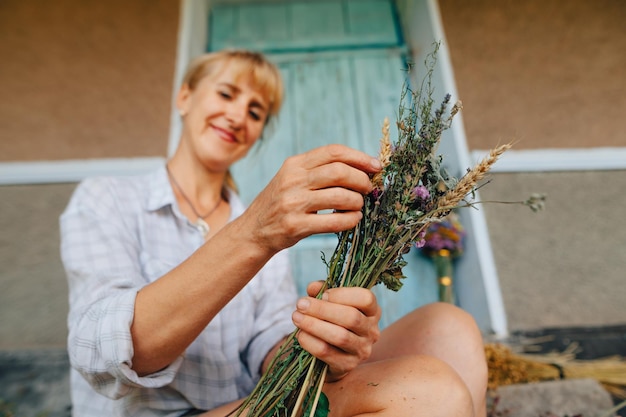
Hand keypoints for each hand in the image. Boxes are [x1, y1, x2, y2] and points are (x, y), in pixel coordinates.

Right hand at [244, 144, 380, 252]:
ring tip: (359, 206)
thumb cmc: (282, 203)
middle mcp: (292, 180)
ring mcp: (293, 203)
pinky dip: (350, 220)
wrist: (253, 231)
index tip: (376, 166)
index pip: (333, 152)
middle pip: (339, 172)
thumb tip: (362, 167)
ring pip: (340, 196)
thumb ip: (319, 171)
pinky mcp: (296, 226)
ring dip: (357, 201)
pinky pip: (333, 222)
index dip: (359, 157)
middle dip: (361, 179)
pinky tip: (354, 219)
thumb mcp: (292, 179)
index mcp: (294, 164)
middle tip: (369, 189)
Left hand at [292, 281, 381, 381]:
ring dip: (313, 325)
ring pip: (340, 336)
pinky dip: (310, 342)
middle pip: (351, 317)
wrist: (333, 355)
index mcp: (372, 311)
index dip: (343, 294)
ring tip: (296, 317)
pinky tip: (300, 334)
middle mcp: (372, 331)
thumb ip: (323, 291)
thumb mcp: (331, 303)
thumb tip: (313, 287)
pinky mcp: (348, 365)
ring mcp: (362, 350)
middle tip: (300, 304)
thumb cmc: (333, 321)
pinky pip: (327, 353)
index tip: (322, 294)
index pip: (366, 298)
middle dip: (322, 309)